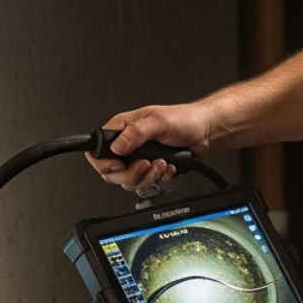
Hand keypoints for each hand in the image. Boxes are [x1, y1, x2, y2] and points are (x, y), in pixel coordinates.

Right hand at [87, 102, 213, 190]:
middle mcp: (127, 144)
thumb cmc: (184, 119)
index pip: (97, 149)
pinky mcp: (150, 168)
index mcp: (123, 128)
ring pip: (129, 181)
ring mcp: (138, 158)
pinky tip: (169, 165)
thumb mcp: (159, 122)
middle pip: (112, 172)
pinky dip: (160, 177)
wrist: (205, 131)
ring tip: (162, 163)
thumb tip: (117, 145)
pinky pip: (147, 182)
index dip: (103, 163)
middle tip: (146, 165)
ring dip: (148, 176)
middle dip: (130, 174)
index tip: (119, 165)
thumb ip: (136, 133)